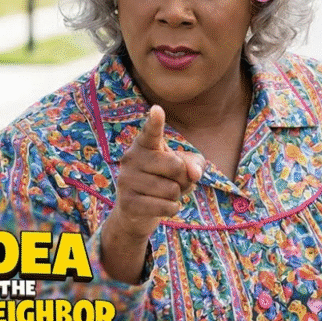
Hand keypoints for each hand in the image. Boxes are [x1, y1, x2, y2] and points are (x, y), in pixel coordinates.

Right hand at [109, 105, 205, 239]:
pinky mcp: (128, 203)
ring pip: (172, 190)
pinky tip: (162, 206)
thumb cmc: (164, 180)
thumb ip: (195, 164)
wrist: (136, 210)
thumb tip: (194, 174)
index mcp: (144, 144)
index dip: (155, 122)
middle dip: (184, 178)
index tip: (157, 110)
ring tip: (164, 194)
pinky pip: (167, 206)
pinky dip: (172, 208)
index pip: (151, 132)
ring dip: (177, 196)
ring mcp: (126, 180)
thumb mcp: (184, 168)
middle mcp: (131, 158)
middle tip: (174, 182)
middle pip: (176, 166)